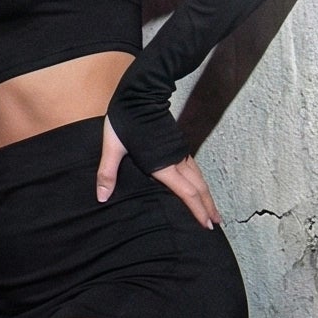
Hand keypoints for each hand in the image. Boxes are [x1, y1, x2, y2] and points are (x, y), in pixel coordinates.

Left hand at [96, 118, 221, 227]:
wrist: (142, 93)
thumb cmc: (126, 120)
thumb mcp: (112, 147)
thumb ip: (108, 173)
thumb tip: (102, 198)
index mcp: (162, 164)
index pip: (186, 192)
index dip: (197, 210)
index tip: (206, 225)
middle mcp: (176, 160)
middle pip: (198, 188)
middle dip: (208, 207)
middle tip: (215, 225)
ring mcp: (180, 152)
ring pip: (199, 178)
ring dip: (207, 196)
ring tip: (212, 211)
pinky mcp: (179, 145)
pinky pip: (195, 170)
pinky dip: (200, 184)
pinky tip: (199, 189)